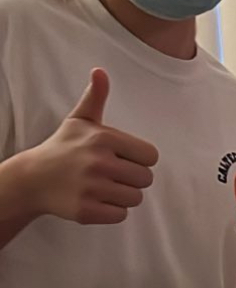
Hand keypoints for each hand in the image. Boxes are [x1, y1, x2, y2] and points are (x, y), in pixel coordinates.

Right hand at [21, 69, 157, 224]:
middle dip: (132, 178)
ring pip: (135, 198)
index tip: (122, 158)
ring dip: (123, 195)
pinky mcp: (86, 211)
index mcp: (103, 139)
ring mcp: (92, 188)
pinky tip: (96, 200)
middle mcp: (98, 162)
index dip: (139, 159)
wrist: (32, 178)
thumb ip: (95, 97)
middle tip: (111, 174)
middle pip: (146, 179)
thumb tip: (100, 71)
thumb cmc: (63, 147)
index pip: (151, 156)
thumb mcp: (79, 121)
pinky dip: (112, 211)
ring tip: (103, 187)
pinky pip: (121, 215)